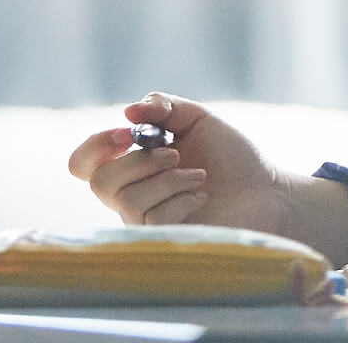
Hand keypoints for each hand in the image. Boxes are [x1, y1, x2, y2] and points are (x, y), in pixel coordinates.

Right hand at [67, 92, 288, 232]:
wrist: (264, 189)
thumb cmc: (230, 156)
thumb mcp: (196, 119)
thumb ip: (163, 107)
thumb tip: (129, 111)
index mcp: (131, 162)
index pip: (83, 162)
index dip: (95, 145)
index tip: (128, 132)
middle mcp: (130, 193)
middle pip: (98, 182)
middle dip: (138, 161)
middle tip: (174, 154)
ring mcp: (144, 219)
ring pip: (127, 200)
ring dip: (167, 180)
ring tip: (198, 175)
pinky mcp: (164, 239)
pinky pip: (152, 218)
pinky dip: (181, 199)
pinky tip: (202, 195)